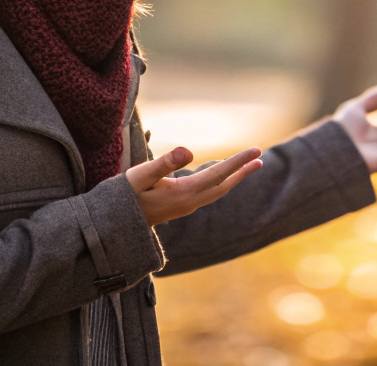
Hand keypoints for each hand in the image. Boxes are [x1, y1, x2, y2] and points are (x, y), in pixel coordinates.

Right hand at [125, 145, 262, 226]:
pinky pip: (209, 193)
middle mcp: (190, 202)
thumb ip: (164, 162)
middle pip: (224, 184)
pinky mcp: (181, 207)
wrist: (116, 226)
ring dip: (235, 177)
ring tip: (250, 166)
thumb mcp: (141, 175)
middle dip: (243, 170)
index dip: (238, 161)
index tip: (255, 150)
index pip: (219, 174)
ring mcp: (186, 207)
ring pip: (218, 190)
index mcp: (184, 193)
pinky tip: (221, 175)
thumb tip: (189, 150)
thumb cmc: (125, 196)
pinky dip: (222, 182)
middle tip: (259, 157)